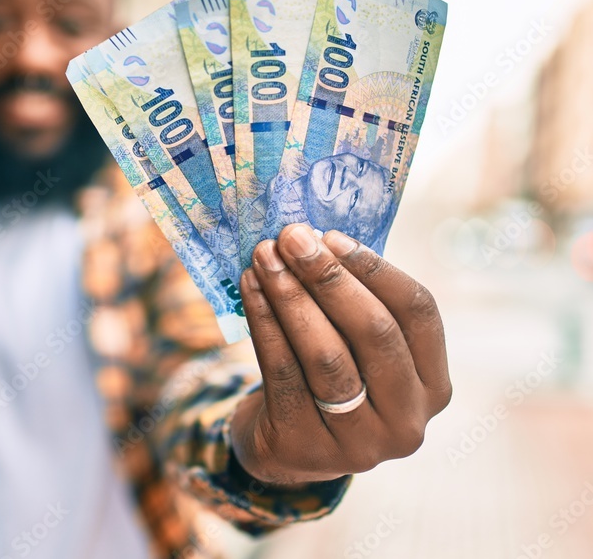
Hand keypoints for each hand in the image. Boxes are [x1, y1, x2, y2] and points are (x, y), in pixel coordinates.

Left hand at [229, 223, 451, 487]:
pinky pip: (282, 372)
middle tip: (291, 237)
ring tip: (264, 258)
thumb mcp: (358, 350)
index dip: (376, 269)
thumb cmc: (329, 377)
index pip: (419, 313)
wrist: (285, 448)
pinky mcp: (305, 448)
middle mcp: (406, 420)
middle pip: (374, 333)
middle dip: (328, 277)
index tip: (332, 235)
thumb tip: (316, 235)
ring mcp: (358, 443)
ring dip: (291, 296)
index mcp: (434, 386)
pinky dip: (263, 323)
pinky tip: (250, 288)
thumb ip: (355, 301)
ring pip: (326, 355)